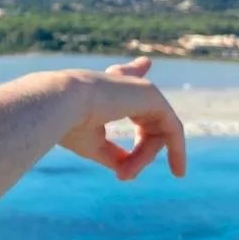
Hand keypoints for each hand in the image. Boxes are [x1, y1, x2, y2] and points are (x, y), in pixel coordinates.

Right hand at [59, 57, 187, 180]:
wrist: (61, 104)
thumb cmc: (68, 123)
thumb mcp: (93, 143)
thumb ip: (114, 154)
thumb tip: (127, 170)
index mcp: (107, 89)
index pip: (124, 76)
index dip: (134, 70)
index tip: (144, 63)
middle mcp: (125, 84)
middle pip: (146, 125)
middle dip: (139, 155)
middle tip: (123, 176)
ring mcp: (141, 89)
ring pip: (157, 132)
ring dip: (143, 158)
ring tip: (125, 174)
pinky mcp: (153, 96)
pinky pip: (173, 130)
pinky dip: (176, 151)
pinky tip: (177, 170)